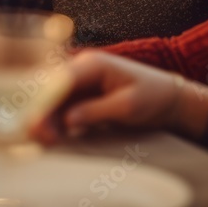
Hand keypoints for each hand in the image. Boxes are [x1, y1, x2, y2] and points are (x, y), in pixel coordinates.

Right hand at [32, 51, 207, 143]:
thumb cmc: (153, 96)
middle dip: (42, 112)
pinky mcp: (84, 96)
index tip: (36, 121)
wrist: (170, 99)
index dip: (45, 100)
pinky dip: (57, 122)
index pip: (60, 80)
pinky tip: (54, 138)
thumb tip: (68, 120)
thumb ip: (97, 111)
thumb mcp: (128, 106)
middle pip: (52, 89)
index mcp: (93, 64)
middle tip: (38, 136)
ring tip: (45, 142)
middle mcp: (82, 69)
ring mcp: (82, 82)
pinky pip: (64, 108)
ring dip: (48, 120)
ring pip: (55, 100)